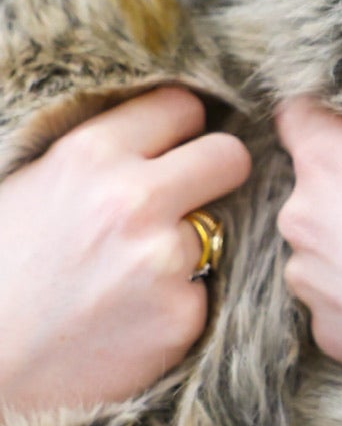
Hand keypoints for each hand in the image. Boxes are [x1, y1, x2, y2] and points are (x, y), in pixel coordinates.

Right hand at [0, 85, 251, 419]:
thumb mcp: (27, 185)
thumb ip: (96, 156)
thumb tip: (158, 134)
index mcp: (90, 153)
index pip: (182, 106)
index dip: (180, 130)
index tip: (173, 148)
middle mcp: (134, 200)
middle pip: (229, 157)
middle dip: (216, 173)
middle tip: (190, 197)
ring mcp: (164, 261)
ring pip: (217, 230)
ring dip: (190, 247)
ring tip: (132, 274)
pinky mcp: (182, 318)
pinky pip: (203, 293)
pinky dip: (176, 303)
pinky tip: (129, 318)